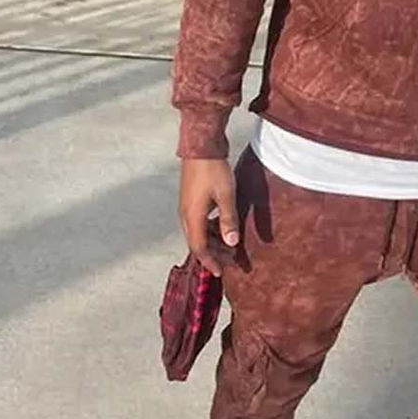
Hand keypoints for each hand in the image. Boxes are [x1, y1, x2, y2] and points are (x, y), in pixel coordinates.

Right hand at [179, 158, 238, 274]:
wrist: (201, 146)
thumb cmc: (213, 170)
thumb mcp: (226, 196)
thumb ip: (229, 220)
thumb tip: (232, 243)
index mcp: (192, 217)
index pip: (199, 248)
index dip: (210, 262)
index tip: (220, 272)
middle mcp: (185, 214)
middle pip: (197, 242)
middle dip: (213, 254)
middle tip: (230, 260)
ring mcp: (186, 206)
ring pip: (197, 232)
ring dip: (212, 241)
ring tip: (229, 246)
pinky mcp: (190, 199)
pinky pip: (198, 222)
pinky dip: (209, 229)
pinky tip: (222, 227)